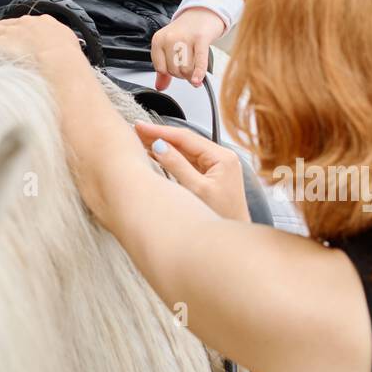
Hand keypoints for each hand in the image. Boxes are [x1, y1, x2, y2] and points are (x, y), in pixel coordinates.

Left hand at [0, 13, 86, 81]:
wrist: (60, 66)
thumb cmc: (70, 63)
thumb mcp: (70, 48)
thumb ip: (62, 45)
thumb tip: (62, 52)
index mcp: (44, 23)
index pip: (25, 24)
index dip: (17, 33)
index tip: (15, 42)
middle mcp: (25, 24)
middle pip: (5, 25)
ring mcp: (9, 33)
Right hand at [134, 120, 249, 221]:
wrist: (233, 245)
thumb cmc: (222, 219)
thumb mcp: (196, 190)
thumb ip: (176, 165)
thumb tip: (159, 145)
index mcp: (223, 158)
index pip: (186, 138)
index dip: (161, 131)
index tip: (141, 126)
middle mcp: (222, 159)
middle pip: (185, 142)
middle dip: (160, 136)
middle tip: (137, 130)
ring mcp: (217, 168)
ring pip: (185, 151)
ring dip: (164, 146)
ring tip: (141, 140)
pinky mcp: (211, 177)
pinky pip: (187, 162)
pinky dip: (171, 158)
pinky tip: (156, 155)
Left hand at [151, 7, 225, 89]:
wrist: (202, 13)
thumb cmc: (186, 31)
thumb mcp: (169, 47)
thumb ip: (163, 68)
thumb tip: (160, 87)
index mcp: (158, 40)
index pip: (160, 69)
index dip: (170, 73)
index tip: (177, 70)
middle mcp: (170, 38)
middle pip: (174, 71)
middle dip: (183, 74)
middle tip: (189, 66)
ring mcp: (185, 37)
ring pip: (186, 69)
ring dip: (193, 73)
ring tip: (195, 65)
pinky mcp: (201, 38)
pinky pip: (199, 61)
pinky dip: (199, 73)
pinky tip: (199, 80)